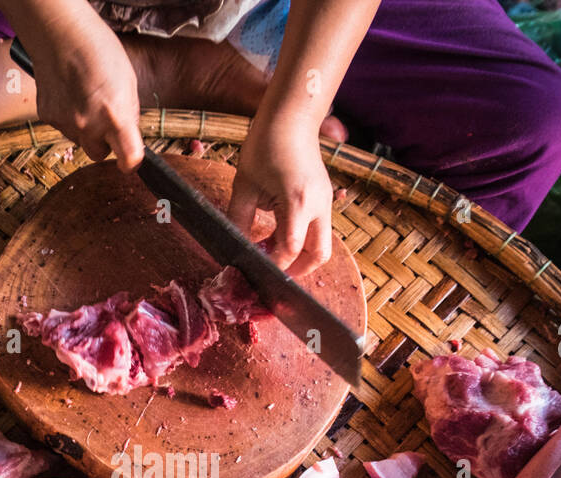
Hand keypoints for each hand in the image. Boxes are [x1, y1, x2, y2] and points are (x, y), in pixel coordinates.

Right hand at [20, 8, 144, 171]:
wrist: (59, 33)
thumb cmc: (96, 49)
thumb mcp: (127, 80)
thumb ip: (128, 113)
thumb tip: (128, 133)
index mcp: (115, 115)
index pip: (128, 158)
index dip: (130, 162)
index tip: (130, 161)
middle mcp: (89, 125)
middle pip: (99, 154)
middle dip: (104, 142)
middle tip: (104, 118)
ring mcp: (65, 123)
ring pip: (79, 140)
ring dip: (84, 128)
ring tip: (84, 97)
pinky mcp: (47, 117)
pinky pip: (62, 127)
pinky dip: (67, 116)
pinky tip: (69, 94)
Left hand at [229, 111, 333, 276]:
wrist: (290, 118)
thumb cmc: (266, 145)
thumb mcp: (244, 186)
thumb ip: (238, 220)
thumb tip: (234, 247)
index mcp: (298, 202)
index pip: (290, 249)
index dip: (275, 265)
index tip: (257, 271)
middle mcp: (318, 206)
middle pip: (319, 255)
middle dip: (298, 271)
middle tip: (274, 276)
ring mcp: (325, 202)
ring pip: (322, 244)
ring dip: (300, 256)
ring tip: (272, 255)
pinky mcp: (324, 198)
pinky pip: (318, 229)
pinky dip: (302, 239)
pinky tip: (277, 237)